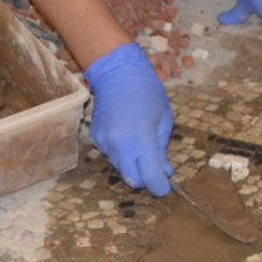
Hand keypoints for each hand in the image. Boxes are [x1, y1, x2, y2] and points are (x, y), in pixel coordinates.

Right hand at [84, 42, 174, 195]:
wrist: (117, 73)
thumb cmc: (148, 92)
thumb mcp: (164, 119)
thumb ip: (162, 148)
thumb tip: (164, 171)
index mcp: (142, 138)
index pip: (150, 177)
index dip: (160, 187)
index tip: (166, 188)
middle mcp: (120, 144)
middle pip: (133, 180)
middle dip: (146, 180)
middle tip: (156, 170)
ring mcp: (105, 142)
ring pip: (121, 168)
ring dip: (133, 165)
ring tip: (141, 146)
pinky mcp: (95, 139)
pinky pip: (111, 155)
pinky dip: (121, 153)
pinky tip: (126, 135)